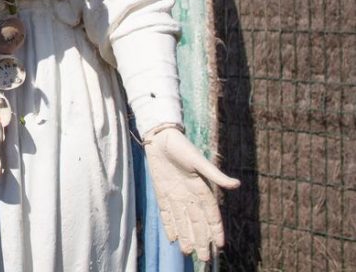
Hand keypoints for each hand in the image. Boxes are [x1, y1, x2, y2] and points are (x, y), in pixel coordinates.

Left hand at [144, 126, 240, 261]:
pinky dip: (170, 226)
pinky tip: (173, 239)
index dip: (215, 229)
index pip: (211, 213)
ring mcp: (175, 195)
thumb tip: (236, 185)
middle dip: (201, 239)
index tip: (220, 245)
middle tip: (204, 258)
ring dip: (186, 236)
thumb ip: (214, 174)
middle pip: (197, 222)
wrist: (160, 138)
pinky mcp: (162, 193)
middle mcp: (189, 195)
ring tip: (189, 252)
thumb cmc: (181, 146)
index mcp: (201, 188)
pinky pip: (167, 214)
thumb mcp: (198, 160)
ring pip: (182, 221)